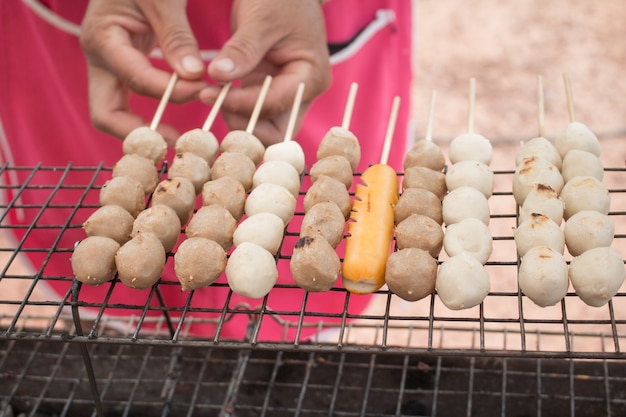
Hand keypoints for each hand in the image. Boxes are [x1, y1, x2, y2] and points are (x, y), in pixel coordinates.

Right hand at [79, 0, 208, 145]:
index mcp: (102, 38)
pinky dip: (152, 112)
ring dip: (146, 128)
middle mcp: (99, 58)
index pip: (135, 79)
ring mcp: (108, 66)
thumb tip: (193, 75)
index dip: (170, 92)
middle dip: (140, 134)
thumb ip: (176, 36)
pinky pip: (132, 99)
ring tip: (182, 138)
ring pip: (116, 112)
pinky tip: (179, 119)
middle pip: (106, 113)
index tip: (201, 90)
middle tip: (178, 144)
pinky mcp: (123, 67)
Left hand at [199, 0, 331, 145]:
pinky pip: (255, 113)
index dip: (241, 104)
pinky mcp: (272, 92)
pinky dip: (235, 108)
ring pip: (265, 127)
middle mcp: (304, 93)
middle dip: (245, 125)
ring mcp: (289, 95)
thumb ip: (242, 50)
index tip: (208, 94)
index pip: (275, 103)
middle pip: (278, 132)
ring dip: (237, 119)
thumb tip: (217, 75)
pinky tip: (217, 93)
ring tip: (212, 95)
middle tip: (214, 103)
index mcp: (311, 76)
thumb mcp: (261, 19)